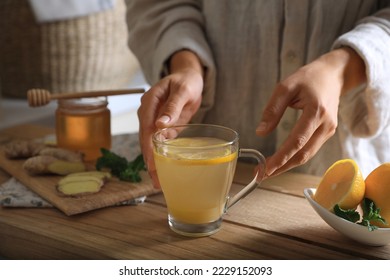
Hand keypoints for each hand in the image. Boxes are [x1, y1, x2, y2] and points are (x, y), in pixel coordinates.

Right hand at [137, 51, 203, 186]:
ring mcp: (153, 121)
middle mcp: (148, 113)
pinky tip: (163, 171)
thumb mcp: (182, 90)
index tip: (152, 163)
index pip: (146, 128)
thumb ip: (172, 106)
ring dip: (154, 162)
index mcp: (149, 102)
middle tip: (156, 180)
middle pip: (146, 139)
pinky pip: (159, 143)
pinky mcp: (162, 127)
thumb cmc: (186, 81)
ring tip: (158, 181)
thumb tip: (160, 124)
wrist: (189, 78)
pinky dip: (161, 157)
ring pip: (150, 144)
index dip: (148, 147)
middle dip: (150, 160)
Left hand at [256, 47, 365, 176]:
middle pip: (304, 154)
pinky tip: (281, 161)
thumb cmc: (308, 78)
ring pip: (307, 155)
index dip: (282, 157)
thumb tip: (260, 132)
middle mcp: (326, 125)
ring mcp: (329, 131)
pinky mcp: (327, 133)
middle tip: (262, 175)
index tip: (267, 168)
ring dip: (287, 165)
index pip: (297, 141)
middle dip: (282, 167)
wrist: (334, 75)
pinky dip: (295, 158)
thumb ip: (272, 110)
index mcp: (316, 112)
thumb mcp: (286, 87)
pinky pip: (310, 150)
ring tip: (268, 171)